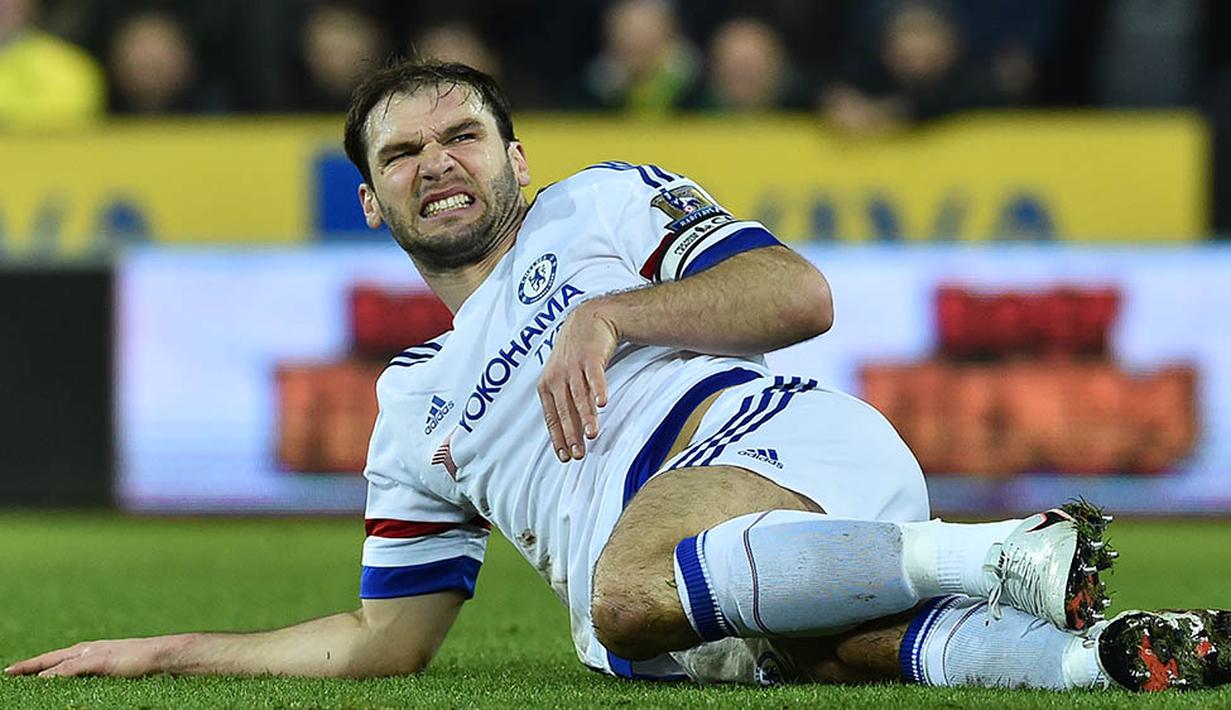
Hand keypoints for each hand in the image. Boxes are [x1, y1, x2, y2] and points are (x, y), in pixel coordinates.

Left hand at [5, 636, 178, 677]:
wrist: (163, 653)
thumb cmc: (146, 662)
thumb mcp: (119, 667)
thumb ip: (101, 673)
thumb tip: (90, 683)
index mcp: (93, 650)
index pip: (60, 658)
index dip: (40, 664)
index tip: (21, 670)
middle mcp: (89, 648)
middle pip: (51, 658)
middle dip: (29, 665)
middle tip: (8, 672)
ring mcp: (93, 653)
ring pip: (56, 662)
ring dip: (35, 669)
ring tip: (15, 675)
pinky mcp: (99, 660)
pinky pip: (69, 669)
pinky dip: (53, 674)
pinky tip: (40, 680)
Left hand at [537, 300, 618, 461]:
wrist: (588, 319)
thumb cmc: (575, 353)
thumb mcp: (562, 375)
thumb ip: (564, 400)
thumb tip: (569, 430)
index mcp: (547, 384)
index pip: (551, 416)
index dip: (558, 437)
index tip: (565, 456)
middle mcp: (557, 376)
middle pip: (564, 410)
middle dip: (571, 434)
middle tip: (579, 454)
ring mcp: (573, 366)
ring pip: (579, 396)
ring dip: (585, 416)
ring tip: (592, 434)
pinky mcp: (590, 357)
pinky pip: (594, 376)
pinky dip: (598, 390)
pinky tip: (603, 404)